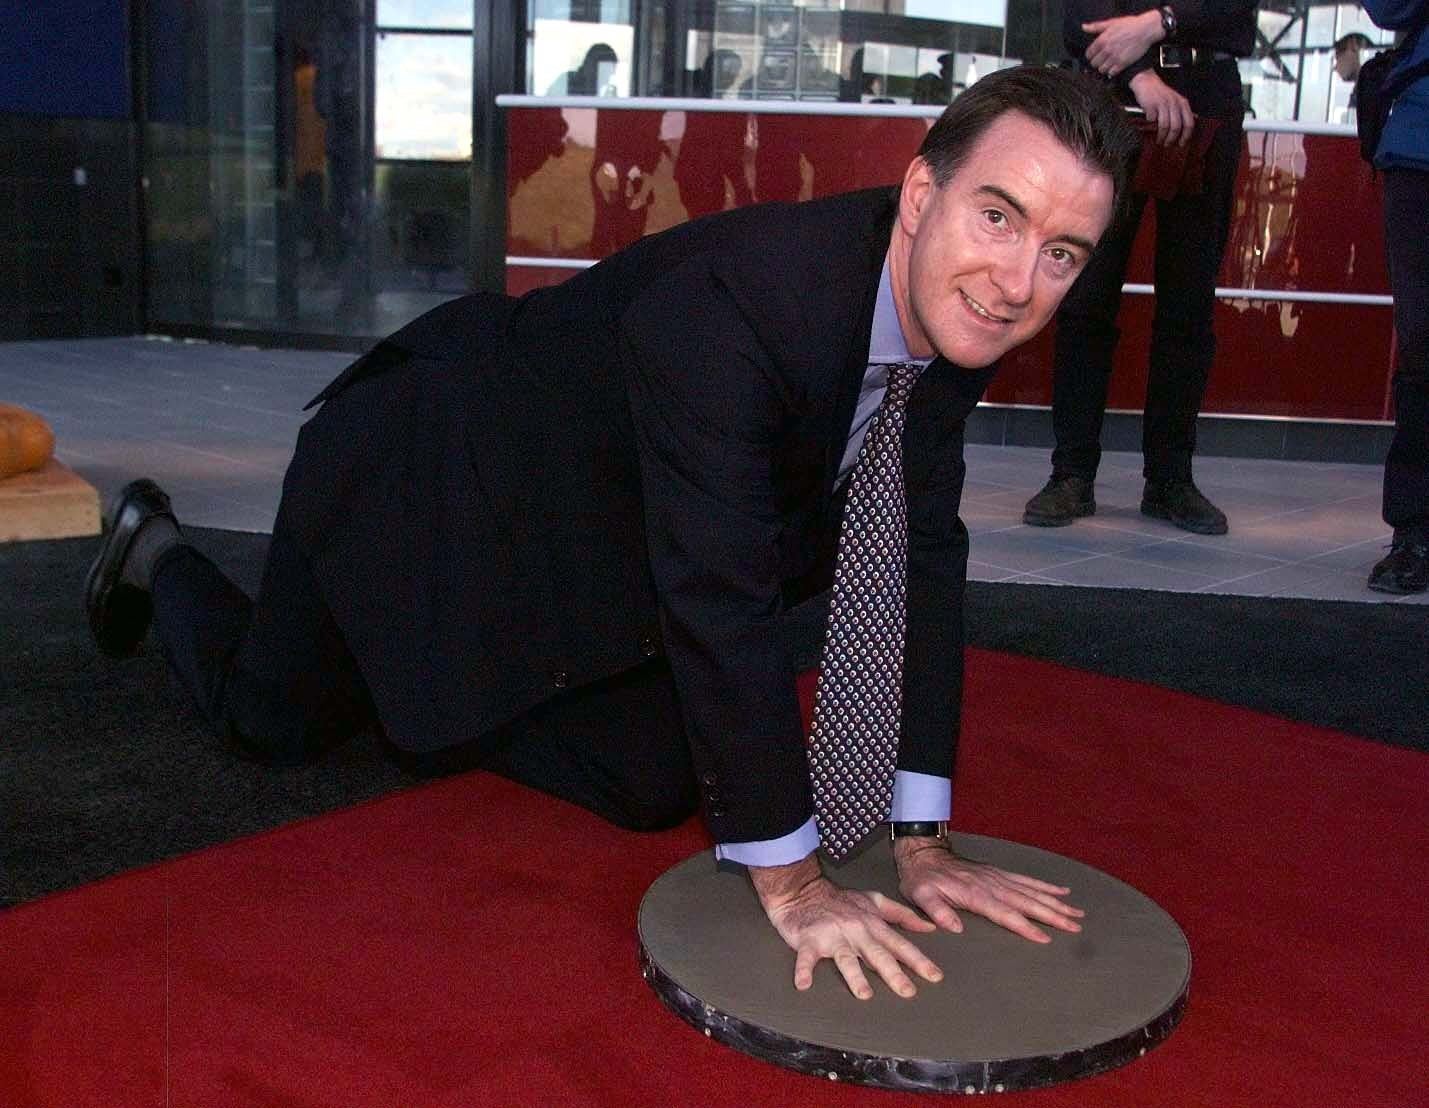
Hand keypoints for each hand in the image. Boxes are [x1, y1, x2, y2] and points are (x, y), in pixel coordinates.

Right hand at [749, 854, 941, 999]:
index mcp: (872, 924)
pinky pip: (806, 957)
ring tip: (864, 994)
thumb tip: (929, 927)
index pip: (899, 944)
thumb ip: (902, 914)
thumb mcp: (874, 901)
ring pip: (845, 957)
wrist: (803, 891)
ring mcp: (832, 935)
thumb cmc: (840, 901)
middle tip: (907, 991)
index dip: (918, 960)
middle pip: (877, 954)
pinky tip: (804, 984)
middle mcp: (855, 931)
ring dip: (855, 975)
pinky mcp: (809, 940)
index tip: (934, 976)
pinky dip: (804, 970)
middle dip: (893, 973)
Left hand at [893, 837, 1084, 942]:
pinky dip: (1045, 886)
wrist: (924, 853)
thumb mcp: (920, 895)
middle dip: (1052, 915)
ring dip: (1055, 903)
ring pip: (1032, 891)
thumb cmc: (921, 879)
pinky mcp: (999, 873)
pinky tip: (1062, 891)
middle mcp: (991, 885)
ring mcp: (997, 877)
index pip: (1005, 913)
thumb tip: (954, 928)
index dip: (1025, 927)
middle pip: (1027, 902)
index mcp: (975, 894)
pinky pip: (1026, 880)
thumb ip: (937, 911)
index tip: (1045, 938)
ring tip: (1077, 913)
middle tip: (1075, 927)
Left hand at [1082, 10, 1164, 77]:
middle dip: (1096, 62)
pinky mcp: (1122, 64)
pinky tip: (1114, 68)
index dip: (1091, 55)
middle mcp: (1106, 50)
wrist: (1146, 30)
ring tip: (1107, 64)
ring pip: (1101, 70)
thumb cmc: (1130, 25)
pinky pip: (1111, 73)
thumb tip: (1084, 27)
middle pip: (1094, 64)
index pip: (1089, 54)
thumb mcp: (1111, 22)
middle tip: (1101, 60)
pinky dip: (1111, 72)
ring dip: (1103, 68)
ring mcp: (1114, 58)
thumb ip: (1096, 26)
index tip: (1094, 55)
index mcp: (1102, 40)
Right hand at [1128, 70, 1194, 146]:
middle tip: (1167, 145)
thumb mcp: (1176, 100)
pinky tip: (1149, 126)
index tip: (1181, 144)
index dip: (1186, 136)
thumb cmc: (1161, 93)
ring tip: (1158, 140)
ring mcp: (1163, 104)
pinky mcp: (1151, 105)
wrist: (1147, 81)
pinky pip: (1152, 121)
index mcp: (1183, 103)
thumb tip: (1192, 122)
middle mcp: (1174, 103)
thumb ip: (1182, 110)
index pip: (1189, 123)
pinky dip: (1150, 125)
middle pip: (1176, 126)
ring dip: (1161, 136)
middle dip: (1172, 139)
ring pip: (1165, 126)